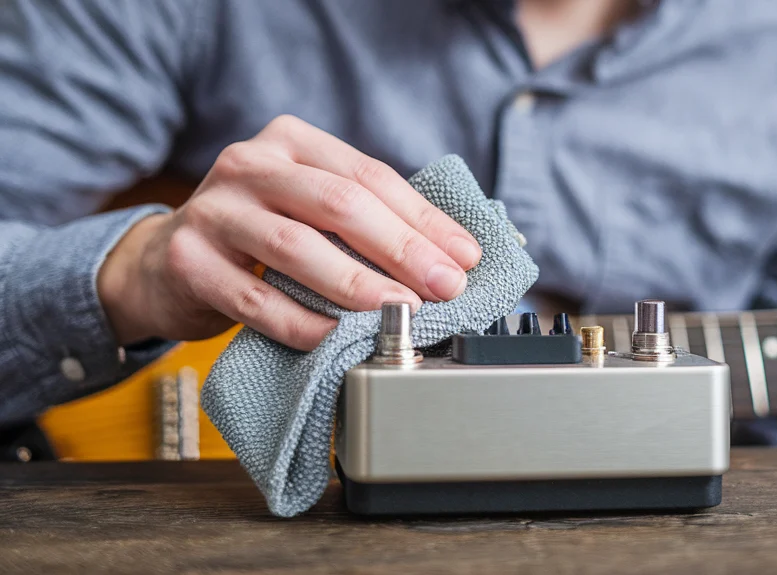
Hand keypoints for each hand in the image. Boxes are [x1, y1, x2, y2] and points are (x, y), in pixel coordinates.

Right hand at [98, 115, 480, 350]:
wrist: (163, 262)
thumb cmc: (258, 235)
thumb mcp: (307, 207)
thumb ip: (365, 218)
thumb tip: (451, 256)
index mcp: (291, 142)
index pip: (370, 176)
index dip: (423, 219)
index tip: (465, 257)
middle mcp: (250, 165)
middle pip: (339, 204)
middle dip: (402, 248)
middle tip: (446, 286)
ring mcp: (214, 210)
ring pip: (297, 246)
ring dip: (358, 284)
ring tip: (402, 309)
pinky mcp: (188, 260)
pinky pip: (256, 297)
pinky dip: (301, 321)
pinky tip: (335, 337)